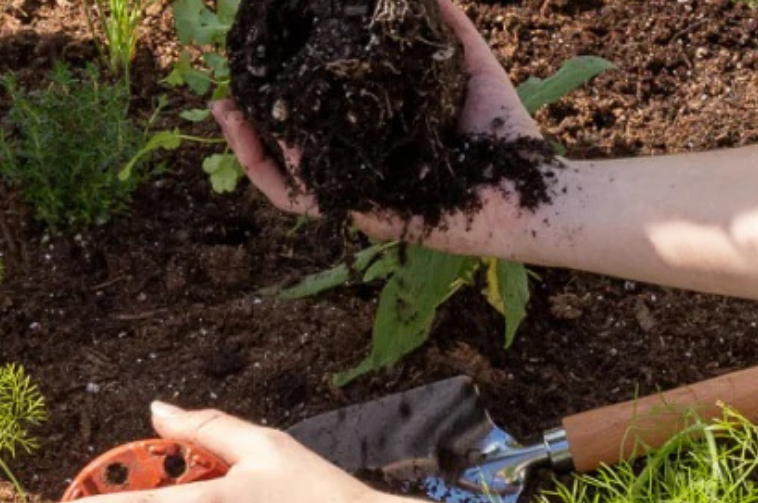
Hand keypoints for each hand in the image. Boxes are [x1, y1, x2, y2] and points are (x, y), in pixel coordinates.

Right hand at [214, 0, 544, 256]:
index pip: (307, 133)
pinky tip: (281, 142)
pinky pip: (322, 202)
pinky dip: (295, 175)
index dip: (272, 108)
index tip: (252, 74)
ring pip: (288, 189)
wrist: (536, 190)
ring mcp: (363, 202)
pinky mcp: (375, 219)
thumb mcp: (467, 67)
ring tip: (229, 117)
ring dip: (251, 156)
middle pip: (284, 162)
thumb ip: (445, 28)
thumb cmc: (504, 136)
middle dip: (245, 133)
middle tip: (221, 99)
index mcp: (371, 150)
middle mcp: (359, 179)